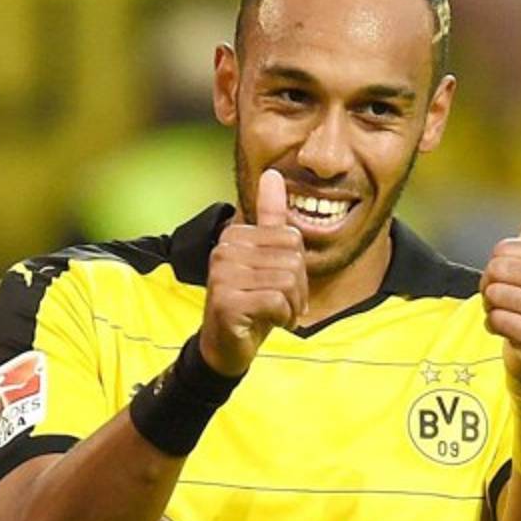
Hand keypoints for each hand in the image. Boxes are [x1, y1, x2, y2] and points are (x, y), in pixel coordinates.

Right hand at [199, 169, 307, 375]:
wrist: (226, 346)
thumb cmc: (252, 302)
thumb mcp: (267, 258)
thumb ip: (269, 217)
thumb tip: (272, 174)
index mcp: (235, 234)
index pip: (292, 238)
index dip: (298, 267)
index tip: (284, 286)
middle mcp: (224, 250)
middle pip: (292, 258)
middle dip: (298, 288)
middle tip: (283, 304)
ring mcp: (222, 275)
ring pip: (287, 280)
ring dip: (292, 305)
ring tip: (276, 314)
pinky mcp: (225, 302)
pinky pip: (276, 301)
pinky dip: (283, 317)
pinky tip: (269, 322)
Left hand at [481, 170, 520, 385]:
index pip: (502, 250)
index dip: (496, 265)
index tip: (514, 278)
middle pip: (497, 271)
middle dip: (491, 287)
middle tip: (508, 299)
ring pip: (497, 295)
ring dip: (492, 307)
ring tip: (511, 314)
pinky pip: (499, 320)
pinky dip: (495, 326)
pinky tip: (512, 332)